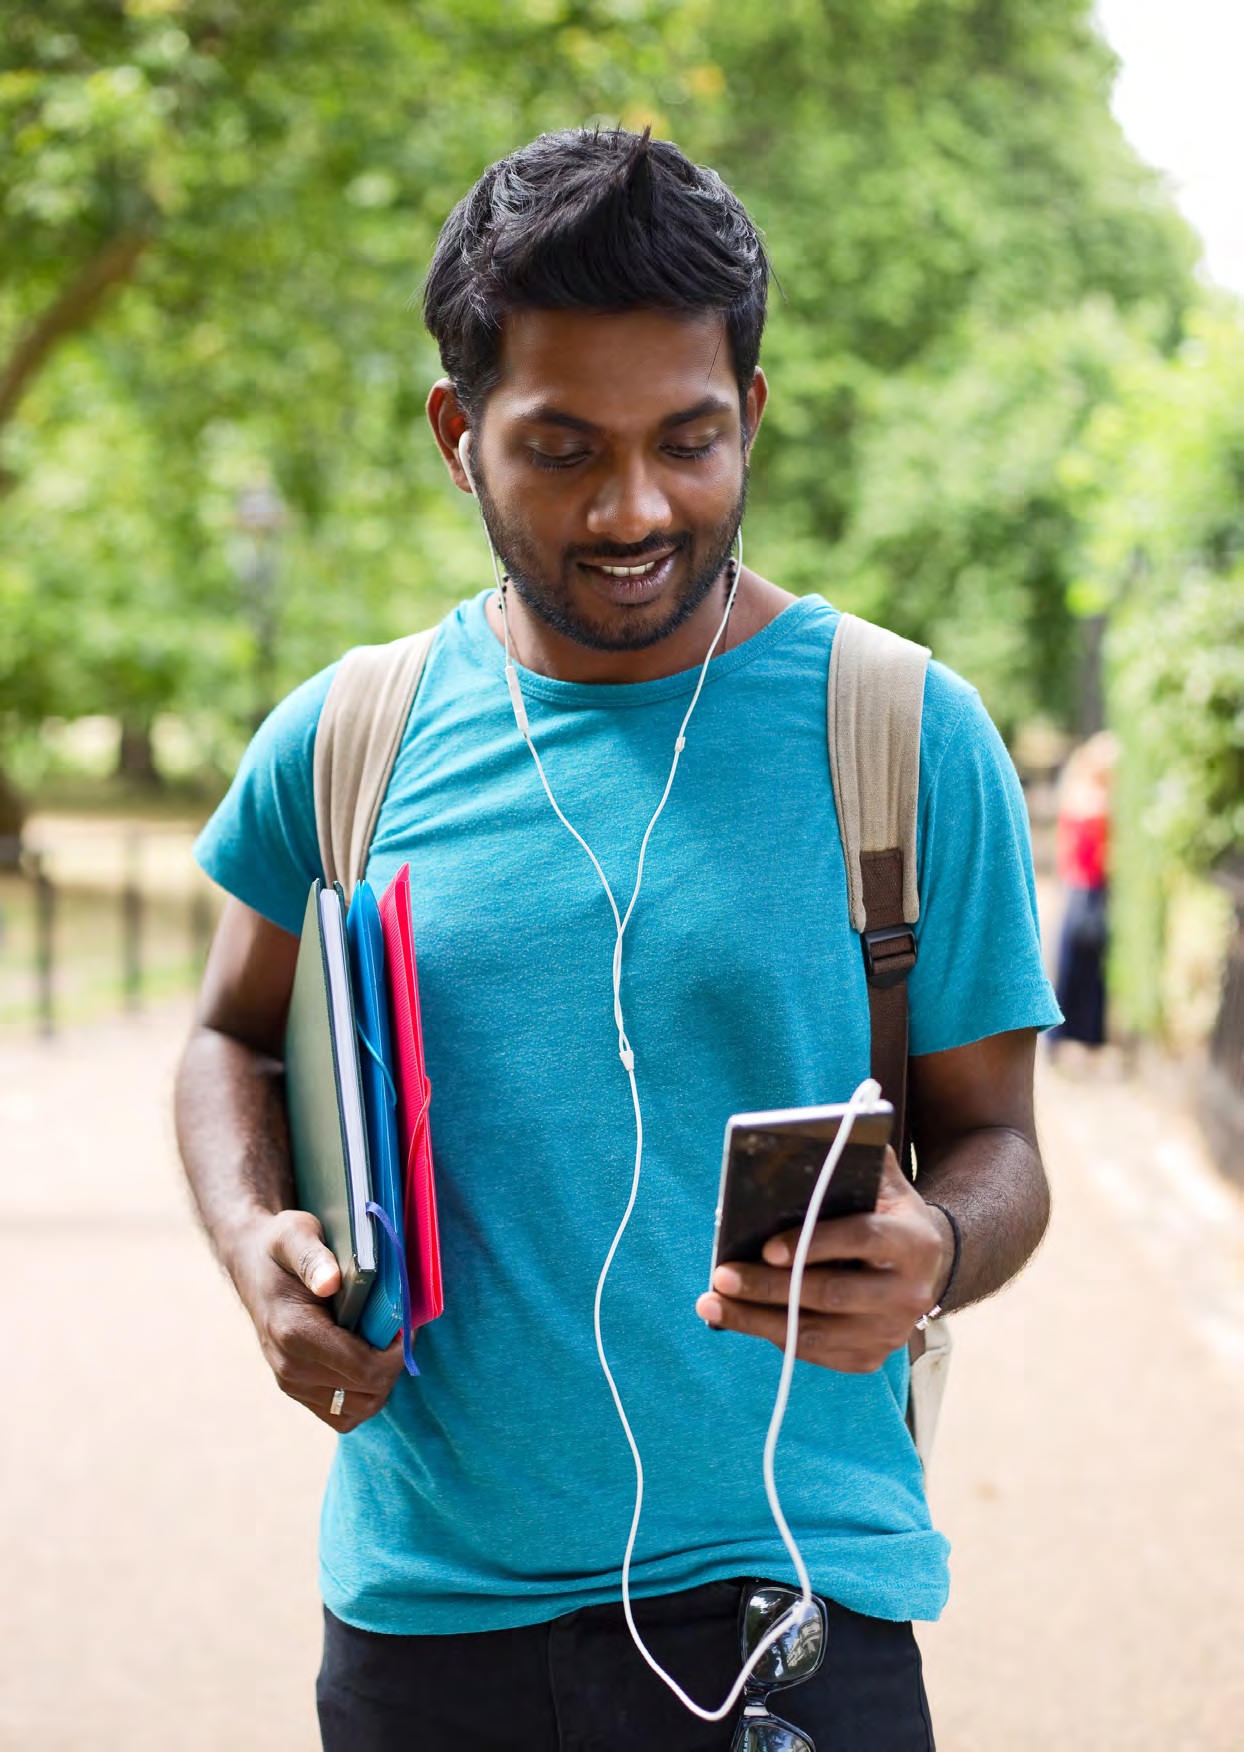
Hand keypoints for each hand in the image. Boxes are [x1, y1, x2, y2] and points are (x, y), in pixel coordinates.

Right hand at [231, 1209, 406, 1430]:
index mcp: (294, 1333)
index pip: (365, 1369)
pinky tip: (366, 1360)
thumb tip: (330, 1282)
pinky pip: (341, 1414)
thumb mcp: (295, 1235)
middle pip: (368, 1393)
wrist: (252, 1265)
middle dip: (394, 1364)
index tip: (406, 1323)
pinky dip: (362, 1394)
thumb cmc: (280, 1248)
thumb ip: (313, 1258)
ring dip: (382, 1381)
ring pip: (359, 1409)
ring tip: (384, 1344)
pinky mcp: (297, 1391)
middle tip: (400, 1331)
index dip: (398, 1351)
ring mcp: (291, 1384)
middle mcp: (290, 1368)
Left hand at [695, 1149, 953, 1373]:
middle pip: (830, 1294)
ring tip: (711, 1305)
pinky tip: (741, 1319)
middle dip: (768, 1287)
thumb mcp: (882, 1182)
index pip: (860, 1239)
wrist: (925, 1266)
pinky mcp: (872, 1357)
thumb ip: (851, 1159)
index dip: (811, 1244)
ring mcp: (891, 1331)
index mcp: (913, 1241)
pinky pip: (815, 1351)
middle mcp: (909, 1293)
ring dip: (757, 1320)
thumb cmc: (885, 1213)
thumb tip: (801, 1140)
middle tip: (721, 1276)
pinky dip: (774, 1336)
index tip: (765, 1248)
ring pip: (816, 1333)